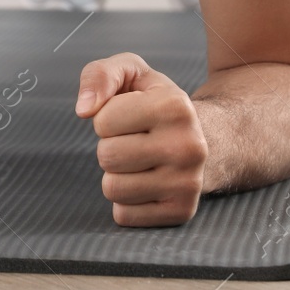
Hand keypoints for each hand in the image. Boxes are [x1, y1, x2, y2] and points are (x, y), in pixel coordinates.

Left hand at [76, 51, 208, 225]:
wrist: (206, 138)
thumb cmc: (155, 103)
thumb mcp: (132, 73)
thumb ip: (100, 75)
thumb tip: (84, 109)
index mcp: (176, 106)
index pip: (103, 121)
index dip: (107, 118)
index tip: (130, 117)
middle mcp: (188, 146)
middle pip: (107, 156)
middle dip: (110, 146)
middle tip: (135, 140)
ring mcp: (188, 183)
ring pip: (113, 189)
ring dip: (116, 174)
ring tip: (140, 161)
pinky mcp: (181, 211)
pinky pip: (124, 215)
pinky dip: (126, 201)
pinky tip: (147, 183)